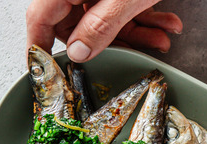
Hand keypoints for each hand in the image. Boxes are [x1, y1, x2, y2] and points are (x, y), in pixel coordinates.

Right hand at [26, 0, 182, 61]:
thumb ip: (100, 26)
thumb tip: (79, 52)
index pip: (41, 19)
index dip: (41, 49)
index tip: (47, 72)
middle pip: (77, 25)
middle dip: (109, 44)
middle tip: (127, 53)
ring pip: (105, 21)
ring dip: (136, 33)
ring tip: (159, 40)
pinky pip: (121, 9)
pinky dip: (144, 19)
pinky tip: (165, 24)